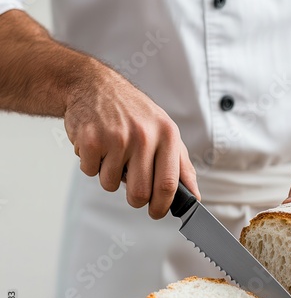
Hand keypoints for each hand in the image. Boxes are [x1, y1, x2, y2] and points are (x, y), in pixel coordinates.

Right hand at [64, 64, 199, 218]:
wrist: (94, 85)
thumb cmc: (134, 112)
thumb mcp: (165, 130)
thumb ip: (181, 165)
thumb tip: (193, 196)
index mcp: (167, 135)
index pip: (169, 184)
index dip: (162, 206)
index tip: (157, 213)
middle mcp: (144, 136)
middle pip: (140, 193)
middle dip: (135, 200)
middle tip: (132, 191)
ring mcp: (117, 137)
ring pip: (111, 184)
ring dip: (110, 176)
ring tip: (113, 154)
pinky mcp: (91, 139)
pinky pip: (90, 172)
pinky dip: (92, 165)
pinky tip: (98, 145)